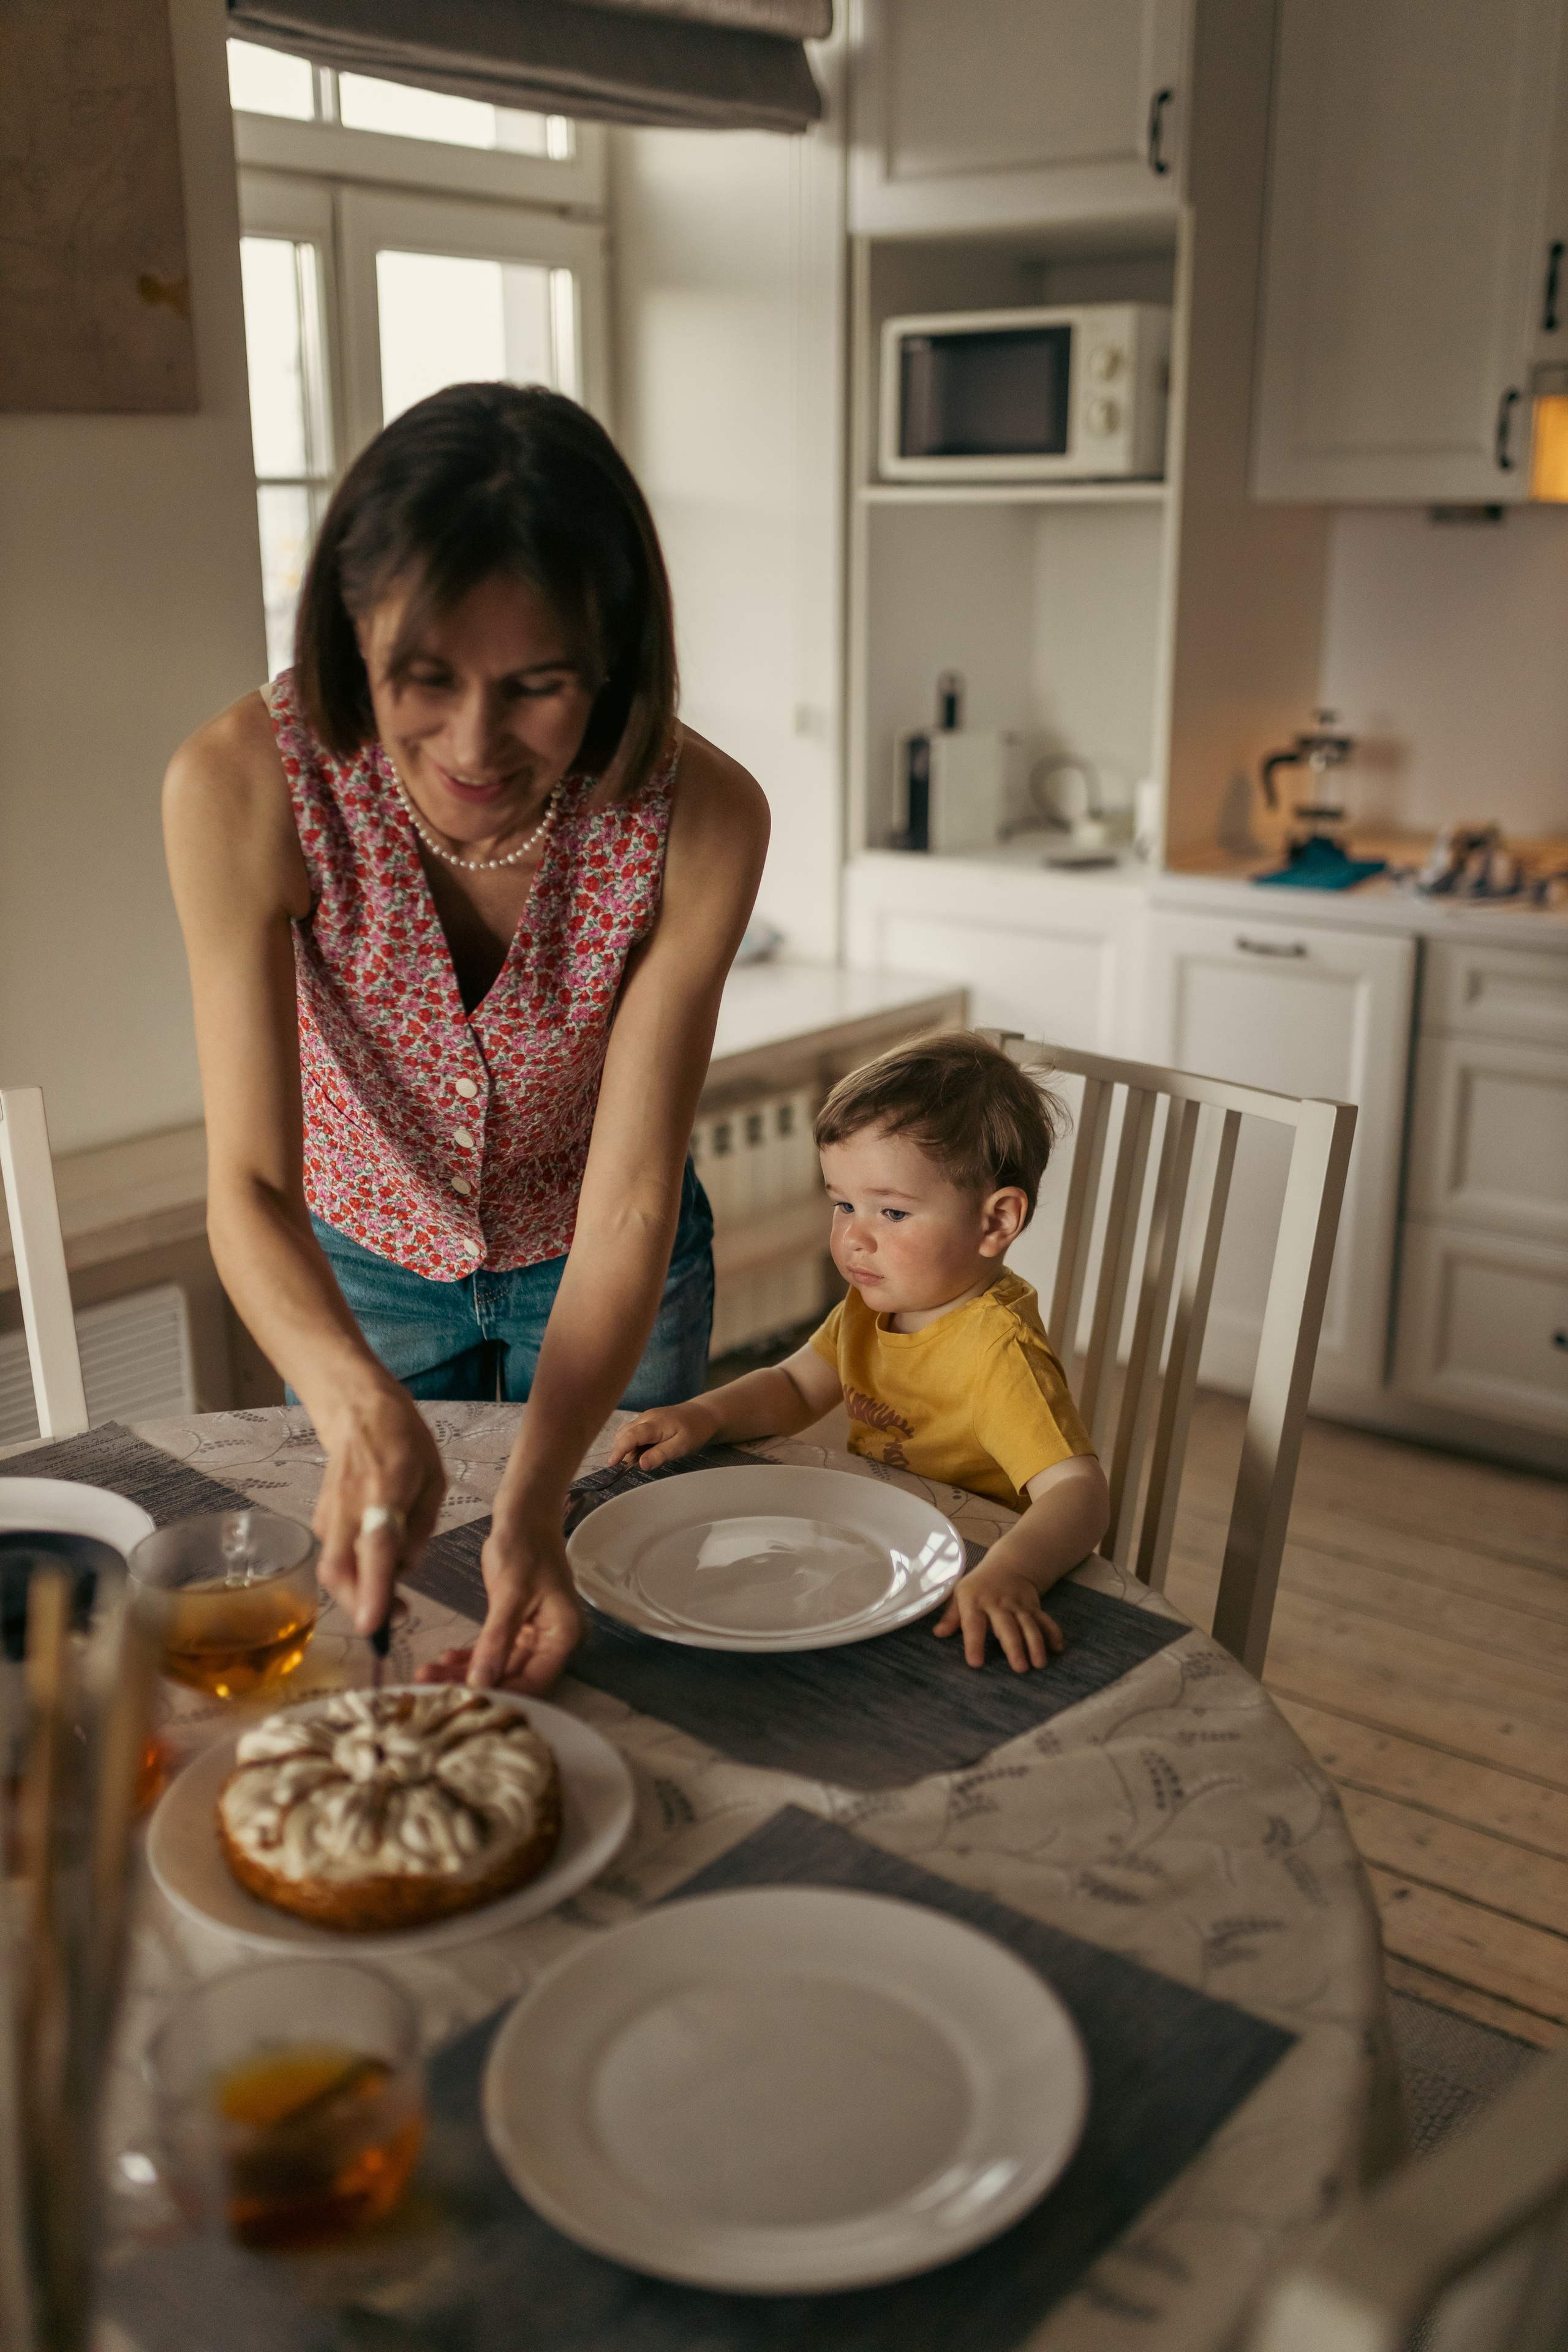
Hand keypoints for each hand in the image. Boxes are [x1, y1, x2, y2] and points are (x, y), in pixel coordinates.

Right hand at [311, 1383, 444, 1634]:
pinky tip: (377, 1559)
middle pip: (340, 1571)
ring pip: (333, 1570)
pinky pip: (335, 1557)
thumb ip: (422, 1527)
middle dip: (362, 1603)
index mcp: (385, 1490)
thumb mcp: (434, 1480)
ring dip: (359, 1591)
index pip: (376, 1546)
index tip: (372, 1624)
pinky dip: (354, 1571)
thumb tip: (404, 1570)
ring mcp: (328, 1513)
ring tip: (393, 1589)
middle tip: (397, 1614)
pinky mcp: (320, 1520)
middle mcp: (348, 1505)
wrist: (358, 1413)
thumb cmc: (405, 1445)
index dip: (373, 1587)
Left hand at [416, 1508, 584, 1693]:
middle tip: (431, 1686)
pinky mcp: (517, 1628)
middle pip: (513, 1678)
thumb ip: (497, 1640)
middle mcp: (553, 1642)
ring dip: (465, 1673)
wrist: (524, 1515)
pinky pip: (493, 1652)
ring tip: (428, 1674)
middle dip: (473, 1685)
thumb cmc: (526, 1546)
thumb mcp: (510, 1593)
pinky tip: (444, 1660)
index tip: (461, 1701)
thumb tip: (480, 1682)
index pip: (534, 1683)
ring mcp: (534, 1636)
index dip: (499, 1695)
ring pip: (498, 1668)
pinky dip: (470, 1657)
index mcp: (563, 1636)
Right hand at [608, 1397, 717, 1469]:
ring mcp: (645, 1417)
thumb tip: (640, 1464)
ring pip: (627, 1433)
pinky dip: (635, 1443)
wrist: (703, 1414)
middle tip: (641, 1462)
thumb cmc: (695, 1431)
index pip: (630, 1436)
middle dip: (624, 1451)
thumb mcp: (682, 1446)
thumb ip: (660, 1454)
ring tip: (648, 1455)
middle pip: (624, 1435)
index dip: (619, 1450)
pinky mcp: (647, 1420)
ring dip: (630, 1448)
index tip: (611, 1463)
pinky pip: (633, 1432)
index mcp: (654, 1424)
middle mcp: (646, 1417)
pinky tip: (648, 1449)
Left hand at [933, 1559, 1065, 1672]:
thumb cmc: (978, 1586)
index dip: (974, 1643)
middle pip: (1007, 1627)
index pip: (973, 1624)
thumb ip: (951, 1616)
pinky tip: (1058, 1648)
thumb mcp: (960, 1595)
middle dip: (1014, 1647)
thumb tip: (938, 1634)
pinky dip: (1053, 1633)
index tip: (975, 1663)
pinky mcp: (1034, 1607)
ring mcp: (1019, 1606)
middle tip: (1019, 1668)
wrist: (1009, 1564)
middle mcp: (998, 1604)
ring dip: (1035, 1644)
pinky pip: (1045, 1620)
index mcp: (975, 1602)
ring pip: (1028, 1625)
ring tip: (1039, 1664)